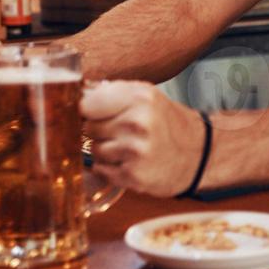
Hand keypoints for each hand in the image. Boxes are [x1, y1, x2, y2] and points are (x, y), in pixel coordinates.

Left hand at [81, 81, 206, 196]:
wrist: (197, 154)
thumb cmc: (167, 123)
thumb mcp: (146, 96)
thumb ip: (112, 93)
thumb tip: (72, 95)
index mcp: (140, 97)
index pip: (87, 103)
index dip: (86, 109)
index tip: (91, 112)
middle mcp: (138, 123)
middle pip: (88, 126)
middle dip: (98, 129)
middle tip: (119, 130)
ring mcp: (135, 151)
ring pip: (94, 149)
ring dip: (104, 149)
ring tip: (127, 146)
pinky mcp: (132, 176)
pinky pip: (100, 169)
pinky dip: (109, 167)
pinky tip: (128, 161)